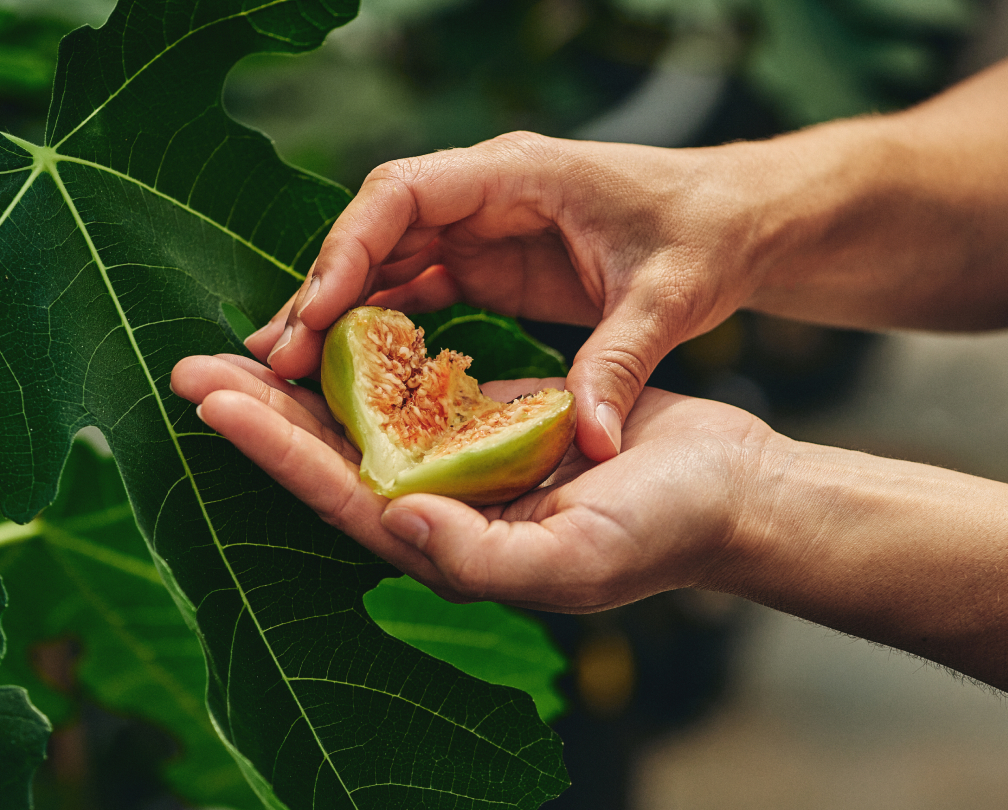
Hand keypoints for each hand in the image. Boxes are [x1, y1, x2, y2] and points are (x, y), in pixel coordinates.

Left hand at [170, 353, 787, 611]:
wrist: (731, 489)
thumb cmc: (668, 532)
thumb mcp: (581, 558)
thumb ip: (485, 559)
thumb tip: (397, 526)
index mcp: (449, 544)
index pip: (338, 493)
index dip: (272, 448)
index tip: (210, 399)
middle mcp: (443, 508)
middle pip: (332, 456)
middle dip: (261, 412)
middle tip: (187, 364)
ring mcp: (465, 465)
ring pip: (365, 420)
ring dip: (305, 382)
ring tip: (244, 342)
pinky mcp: (493, 425)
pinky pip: (416, 390)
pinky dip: (372, 362)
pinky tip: (338, 329)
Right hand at [245, 132, 773, 461]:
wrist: (736, 217)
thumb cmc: (705, 236)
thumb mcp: (669, 298)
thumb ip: (622, 362)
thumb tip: (595, 444)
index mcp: (516, 175)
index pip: (402, 194)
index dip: (349, 250)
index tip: (313, 312)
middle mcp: (484, 194)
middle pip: (375, 232)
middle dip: (322, 291)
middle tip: (271, 358)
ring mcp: (481, 227)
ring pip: (385, 263)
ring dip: (337, 315)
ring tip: (284, 373)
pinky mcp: (488, 262)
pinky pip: (414, 290)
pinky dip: (378, 329)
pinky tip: (344, 376)